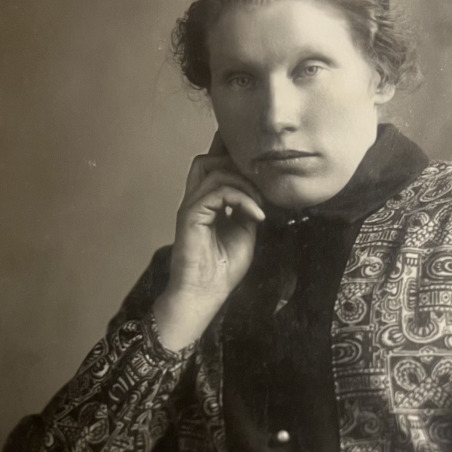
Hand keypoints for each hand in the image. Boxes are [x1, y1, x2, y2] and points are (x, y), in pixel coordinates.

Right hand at [153, 143, 264, 350]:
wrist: (205, 293)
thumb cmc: (222, 270)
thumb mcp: (245, 233)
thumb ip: (247, 209)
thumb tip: (259, 192)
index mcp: (206, 205)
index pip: (213, 169)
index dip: (230, 158)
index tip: (256, 159)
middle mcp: (195, 202)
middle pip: (208, 161)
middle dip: (236, 163)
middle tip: (261, 182)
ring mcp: (191, 206)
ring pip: (214, 171)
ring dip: (244, 184)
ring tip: (259, 205)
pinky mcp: (190, 214)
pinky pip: (219, 192)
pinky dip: (243, 199)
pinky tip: (256, 215)